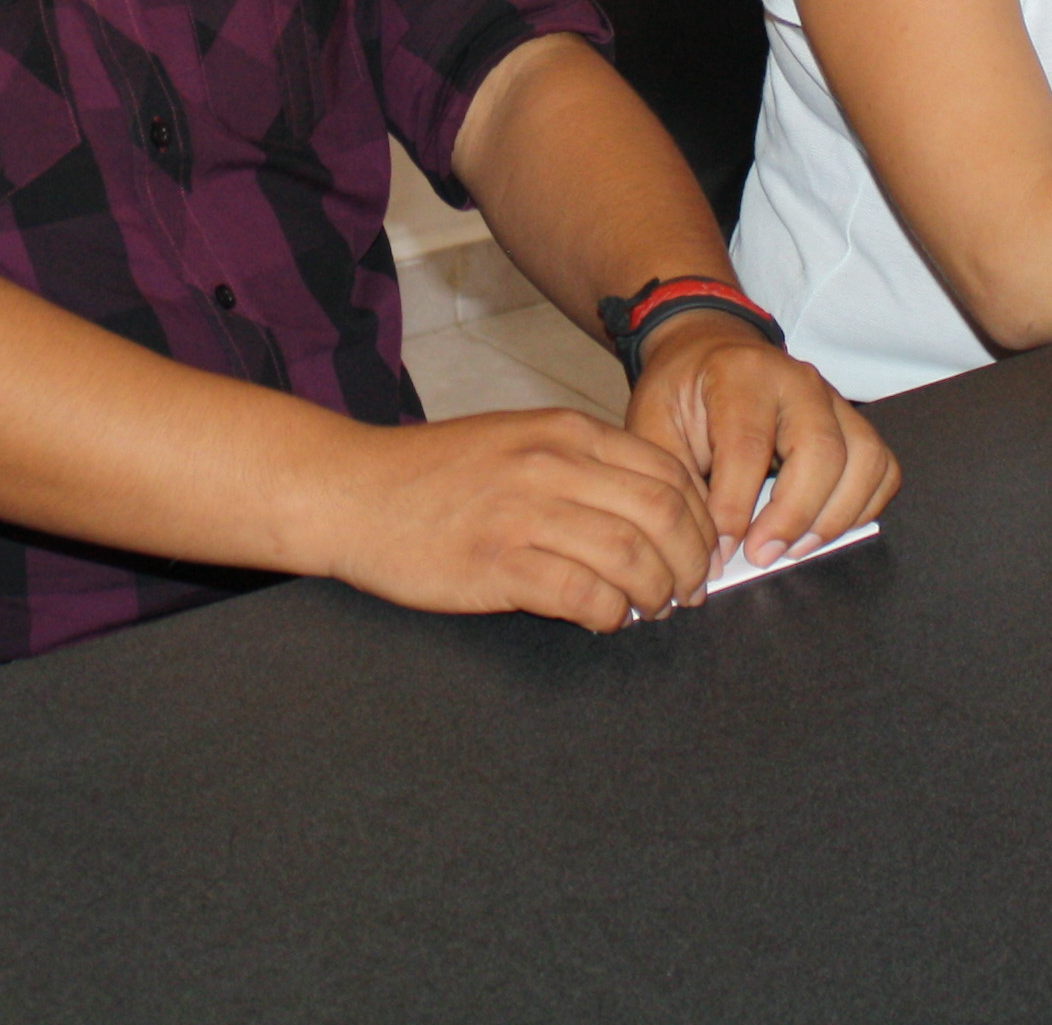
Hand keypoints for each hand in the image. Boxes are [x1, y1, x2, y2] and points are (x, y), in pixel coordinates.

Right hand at [319, 408, 715, 629]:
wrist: (351, 491)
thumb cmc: (431, 473)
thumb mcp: (515, 440)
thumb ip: (578, 463)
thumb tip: (646, 508)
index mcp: (564, 431)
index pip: (669, 474)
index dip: (700, 520)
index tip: (700, 551)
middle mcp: (553, 464)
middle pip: (665, 515)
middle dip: (690, 564)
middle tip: (686, 592)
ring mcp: (525, 512)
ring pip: (633, 557)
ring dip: (656, 594)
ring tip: (648, 610)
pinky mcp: (498, 563)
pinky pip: (584, 595)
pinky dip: (608, 616)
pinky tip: (602, 620)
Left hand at [623, 317, 899, 567]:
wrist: (710, 351)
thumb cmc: (681, 393)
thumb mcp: (653, 424)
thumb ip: (675, 482)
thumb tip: (709, 551)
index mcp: (741, 374)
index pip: (748, 445)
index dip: (736, 507)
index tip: (721, 551)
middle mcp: (798, 380)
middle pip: (821, 450)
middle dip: (793, 516)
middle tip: (762, 557)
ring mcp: (834, 399)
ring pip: (863, 460)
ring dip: (834, 517)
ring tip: (794, 550)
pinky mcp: (854, 422)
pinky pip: (882, 468)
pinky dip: (864, 507)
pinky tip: (824, 529)